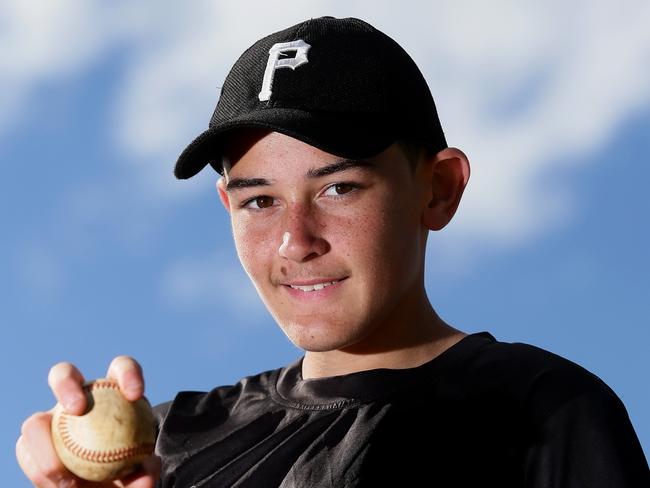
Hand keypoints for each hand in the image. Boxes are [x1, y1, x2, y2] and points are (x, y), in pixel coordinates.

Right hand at [16, 356, 159, 486]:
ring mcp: (49, 422)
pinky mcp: (30, 447)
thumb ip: (145, 470)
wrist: (105, 482)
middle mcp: (75, 398)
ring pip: (34, 424)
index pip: (120, 369)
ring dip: (46, 451)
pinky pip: (28, 457)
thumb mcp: (143, 471)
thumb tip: (145, 478)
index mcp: (111, 392)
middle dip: (65, 384)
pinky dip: (43, 473)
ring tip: (67, 480)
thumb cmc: (129, 470)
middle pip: (62, 375)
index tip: (136, 395)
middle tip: (78, 408)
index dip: (128, 373)